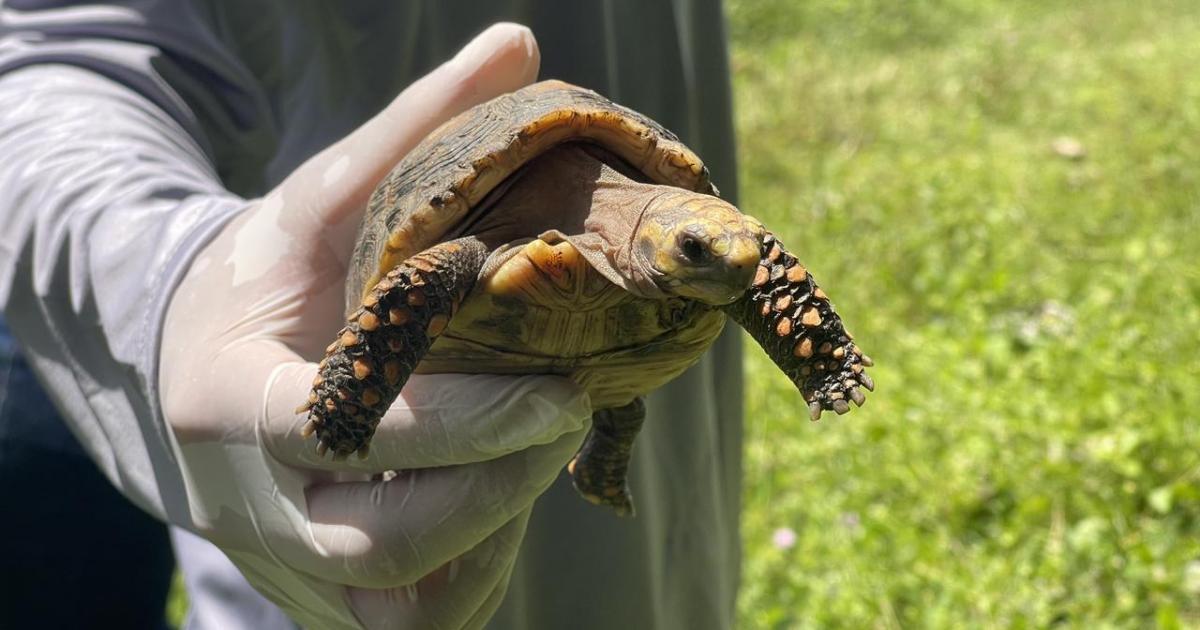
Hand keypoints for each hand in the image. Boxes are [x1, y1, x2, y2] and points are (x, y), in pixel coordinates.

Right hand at [159, 23, 590, 628]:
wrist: (193, 360)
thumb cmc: (266, 278)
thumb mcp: (318, 200)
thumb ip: (408, 132)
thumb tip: (517, 47)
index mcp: (229, 396)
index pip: (333, 433)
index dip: (453, 427)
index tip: (561, 392)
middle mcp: (247, 497)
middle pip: (373, 538)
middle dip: (488, 491)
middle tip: (570, 419)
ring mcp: (281, 554)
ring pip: (391, 600)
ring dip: (485, 543)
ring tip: (543, 460)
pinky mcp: (316, 587)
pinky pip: (402, 618)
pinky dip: (466, 578)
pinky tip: (506, 506)